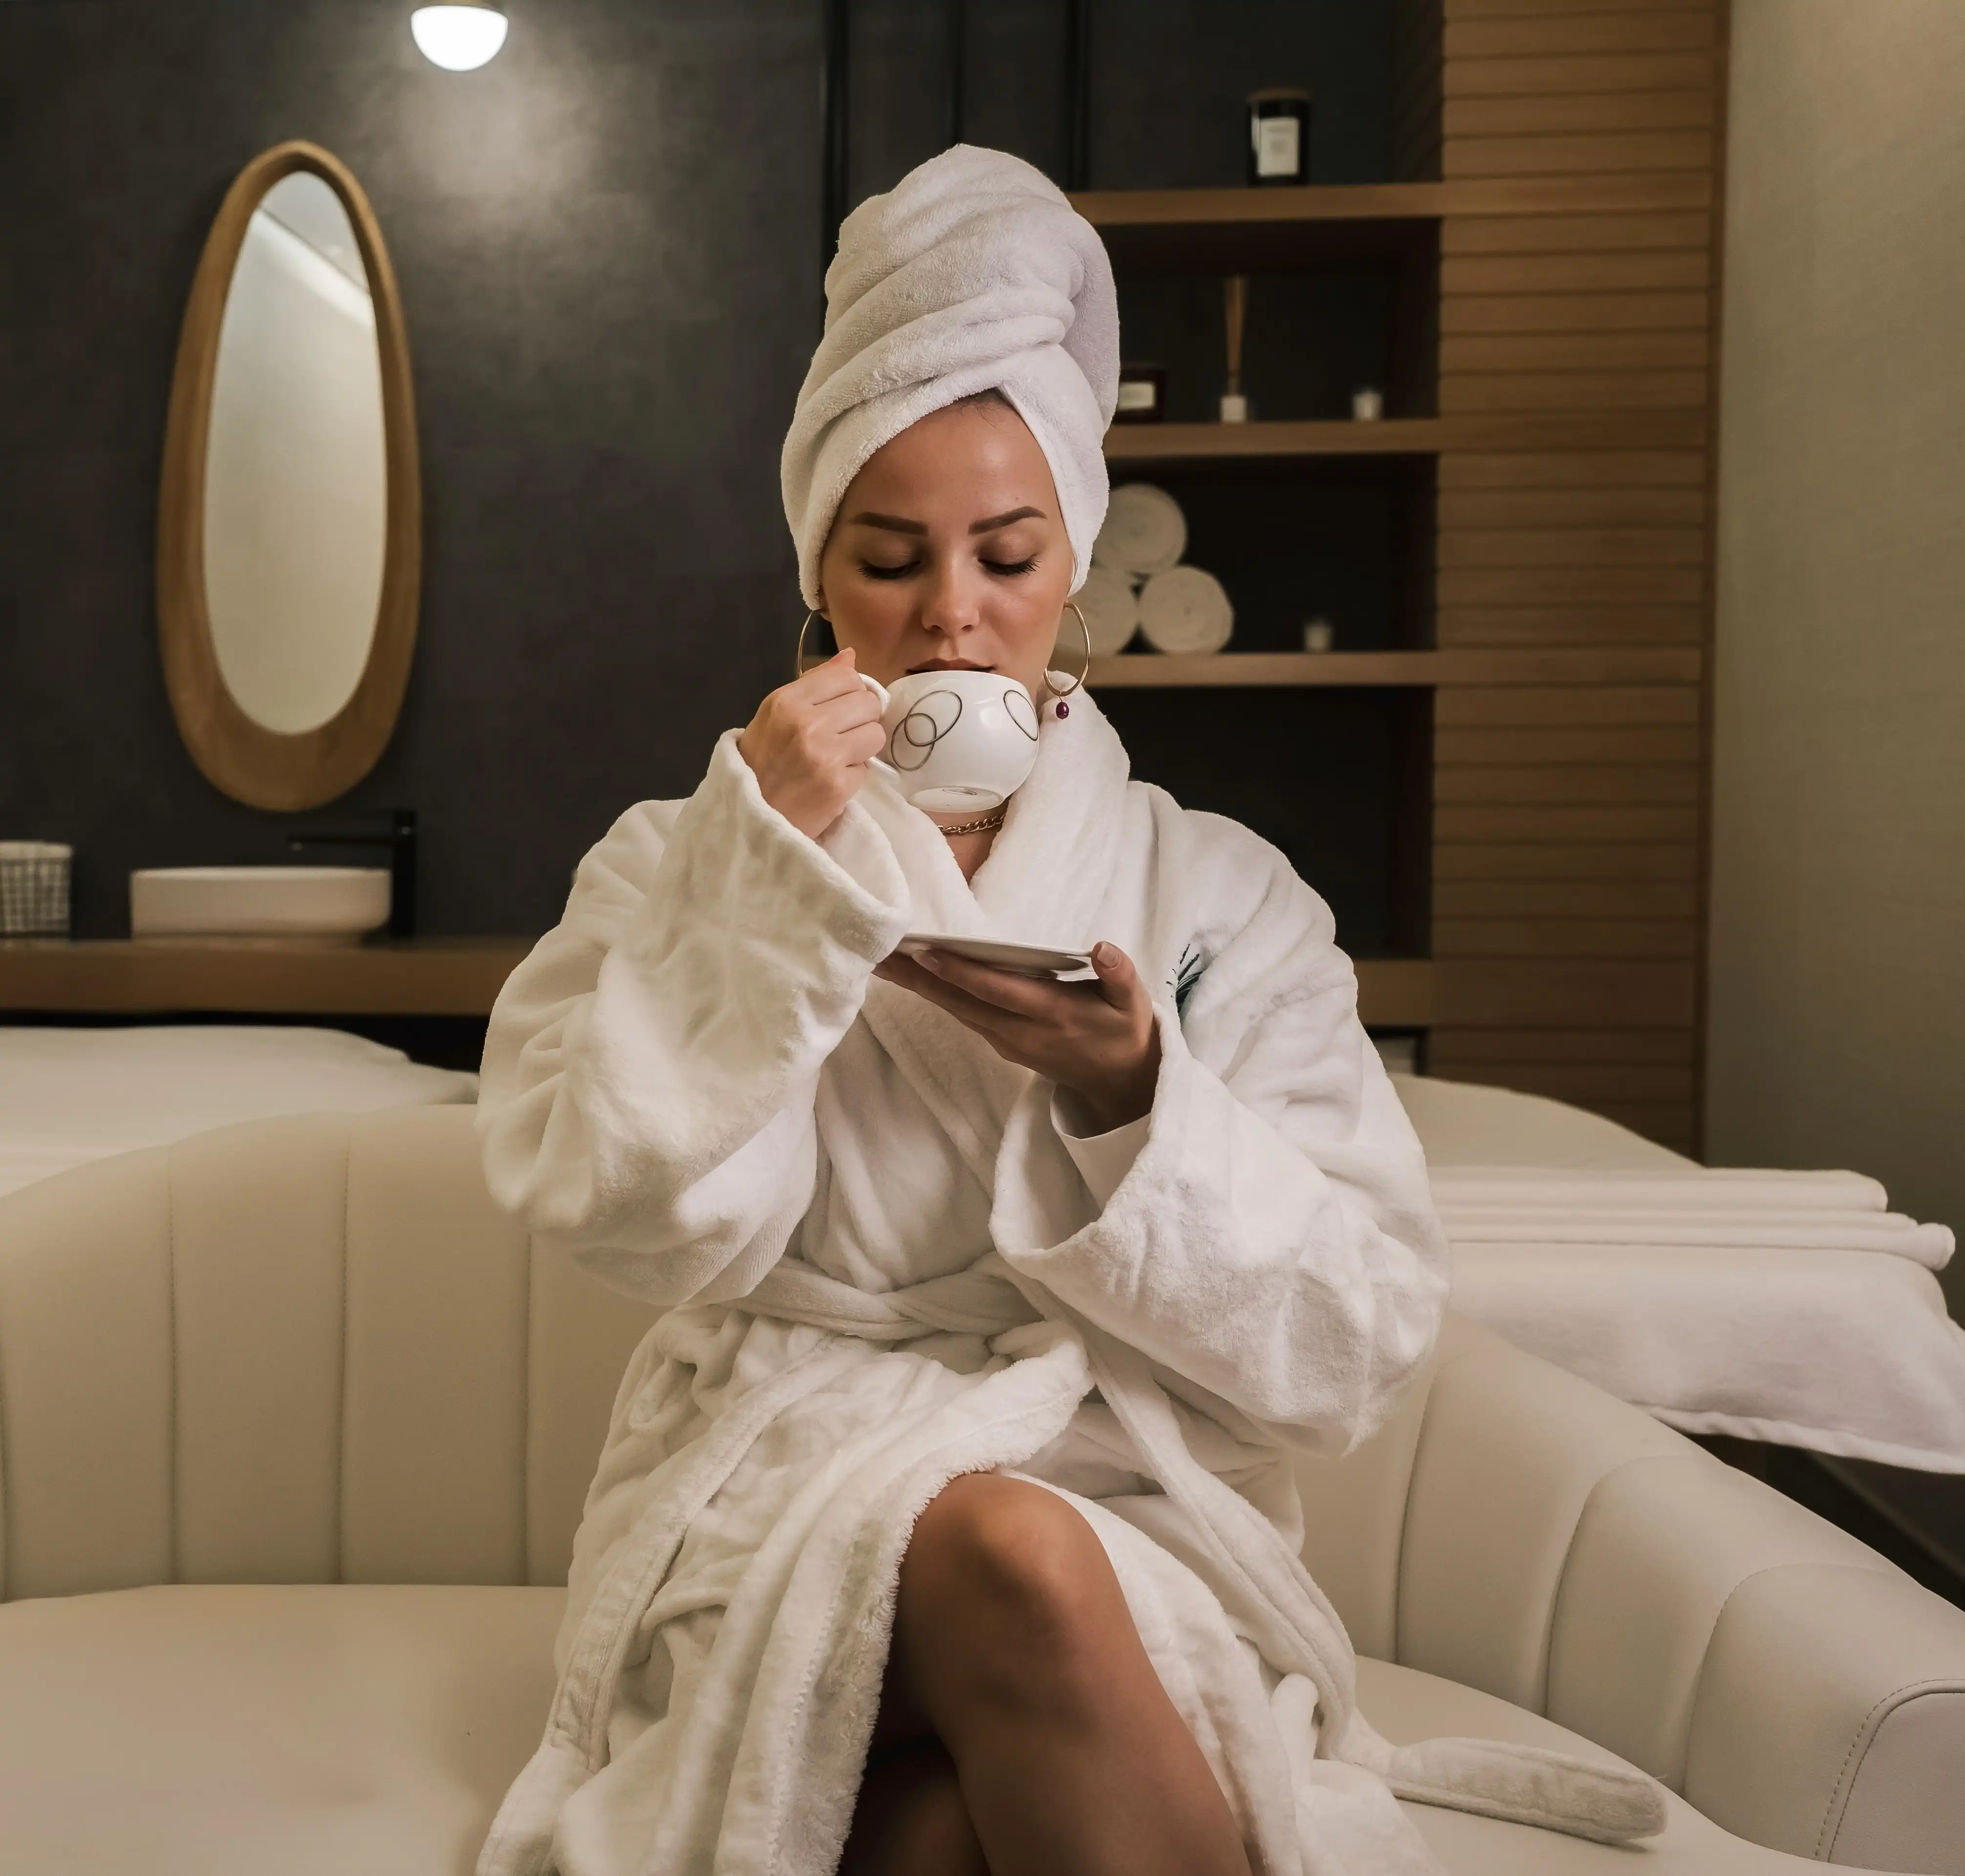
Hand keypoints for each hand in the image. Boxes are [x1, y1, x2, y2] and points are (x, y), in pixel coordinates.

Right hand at [737, 648, 887, 840]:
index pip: (847, 676)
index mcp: (786, 701)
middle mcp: (806, 723)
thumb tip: (850, 655)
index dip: (852, 692)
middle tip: (843, 735)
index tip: (842, 708)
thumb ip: (814, 684)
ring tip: (840, 757)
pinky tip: (833, 779)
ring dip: (863, 746)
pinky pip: (868, 767)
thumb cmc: (761, 764)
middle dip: (862, 718)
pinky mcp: (838, 785)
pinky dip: (855, 773)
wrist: (750, 818)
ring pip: (876, 733)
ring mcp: (824, 754)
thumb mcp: (775, 716)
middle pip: (867, 702)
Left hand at [873, 941, 1160, 1133]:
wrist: (1118, 1081)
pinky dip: (937, 995)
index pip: (998, 991)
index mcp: (1051, 1015)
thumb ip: (1119, 974)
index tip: (927, 952)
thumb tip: (1102, 948)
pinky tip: (915, 976)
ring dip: (920, 987)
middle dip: (920, 979)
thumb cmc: (1123, 1030)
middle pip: (961, 1003)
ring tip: (885, 961)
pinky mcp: (1001, 1043)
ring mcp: (1007, 1041)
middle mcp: (1020, 1032)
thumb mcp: (1132, 1002)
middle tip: (881, 955)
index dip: (962, 973)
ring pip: (957, 1010)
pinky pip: (964, 1015)